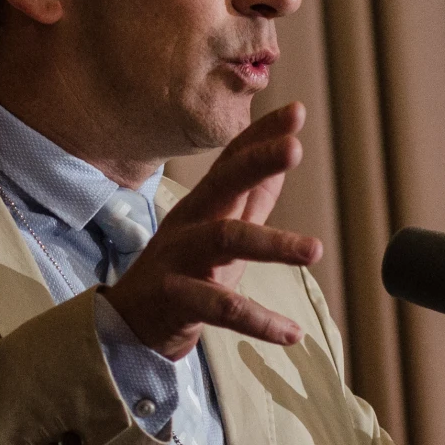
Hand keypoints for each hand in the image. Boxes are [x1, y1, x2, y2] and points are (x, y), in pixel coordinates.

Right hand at [104, 103, 321, 359]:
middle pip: (222, 184)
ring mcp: (180, 258)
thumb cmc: (186, 270)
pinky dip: (259, 321)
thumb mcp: (220, 229)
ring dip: (271, 243)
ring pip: (224, 241)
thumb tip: (286, 148)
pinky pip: (221, 307)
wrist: (130, 323)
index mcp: (204, 204)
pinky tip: (292, 332)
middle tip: (294, 148)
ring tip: (314, 250)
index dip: (261, 134)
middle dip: (257, 162)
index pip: (232, 160)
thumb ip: (254, 195)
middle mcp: (190, 222)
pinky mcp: (176, 299)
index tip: (296, 111)